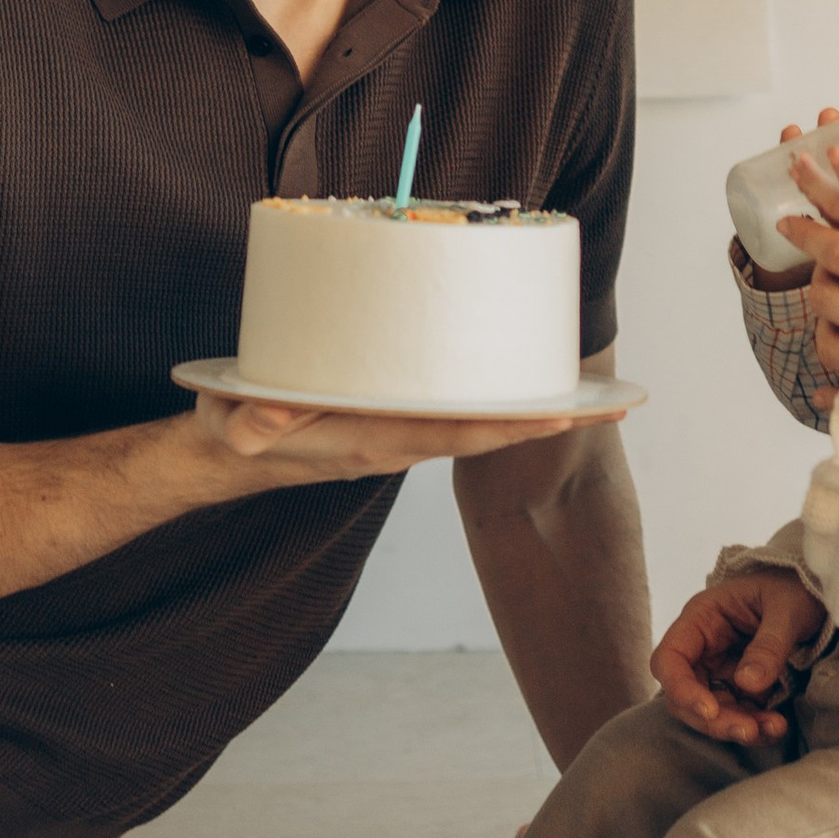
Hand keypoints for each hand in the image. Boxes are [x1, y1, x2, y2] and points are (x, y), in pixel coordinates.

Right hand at [193, 394, 614, 485]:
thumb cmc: (235, 436)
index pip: (464, 433)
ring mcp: (398, 431)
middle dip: (551, 420)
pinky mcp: (388, 417)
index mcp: (377, 440)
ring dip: (531, 410)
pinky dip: (494, 399)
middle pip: (491, 429)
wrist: (224, 458)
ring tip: (586, 390)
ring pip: (479, 421)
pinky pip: (456, 410)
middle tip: (615, 403)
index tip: (570, 416)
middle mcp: (400, 440)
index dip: (518, 424)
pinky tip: (512, 378)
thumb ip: (250, 422)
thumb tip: (257, 422)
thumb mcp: (237, 423)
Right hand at [651, 568, 825, 745]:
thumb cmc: (795, 588)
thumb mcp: (788, 609)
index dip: (681, 689)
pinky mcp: (741, 688)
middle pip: (686, 695)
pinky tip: (777, 727)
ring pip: (711, 712)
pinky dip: (755, 728)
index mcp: (702, 618)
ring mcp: (721, 670)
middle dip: (714, 720)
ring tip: (774, 729)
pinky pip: (738, 715)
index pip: (669, 659)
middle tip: (748, 731)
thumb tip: (746, 684)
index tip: (709, 711)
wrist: (818, 594)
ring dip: (737, 728)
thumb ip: (769, 645)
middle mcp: (704, 647)